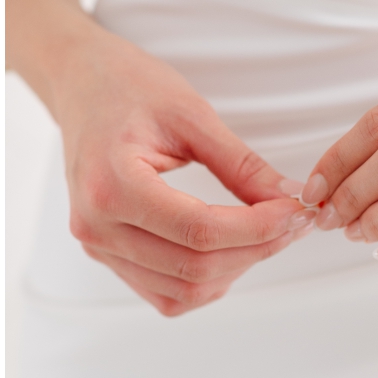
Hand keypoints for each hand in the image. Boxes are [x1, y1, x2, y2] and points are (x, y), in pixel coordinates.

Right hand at [52, 23, 315, 314]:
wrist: (82, 84)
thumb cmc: (128, 87)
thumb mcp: (192, 115)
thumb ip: (241, 165)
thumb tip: (290, 201)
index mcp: (111, 186)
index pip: (199, 231)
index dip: (258, 228)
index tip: (295, 210)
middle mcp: (96, 225)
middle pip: (194, 266)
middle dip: (256, 248)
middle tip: (292, 221)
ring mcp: (97, 245)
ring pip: (182, 290)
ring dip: (234, 270)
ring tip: (265, 234)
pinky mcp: (105, 253)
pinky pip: (163, 293)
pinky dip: (204, 282)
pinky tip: (229, 250)